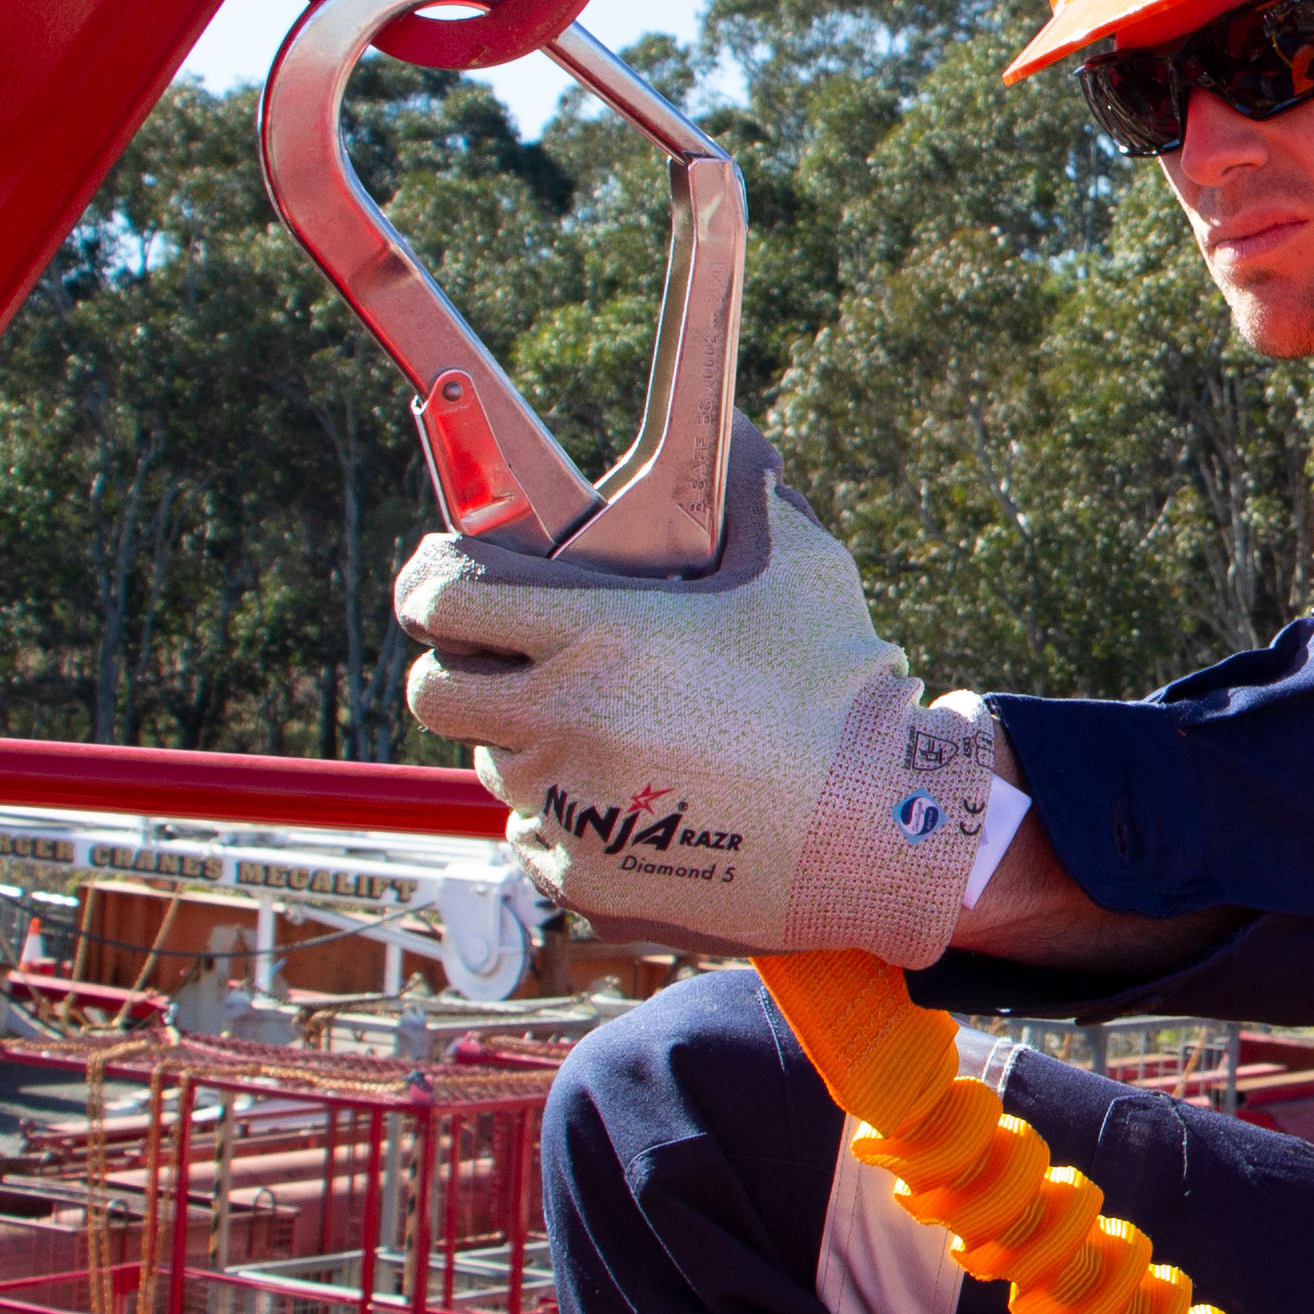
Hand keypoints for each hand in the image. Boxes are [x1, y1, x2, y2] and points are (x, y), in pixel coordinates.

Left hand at [395, 423, 992, 966]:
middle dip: (461, 670)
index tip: (444, 583)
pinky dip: (562, 817)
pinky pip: (532, 835)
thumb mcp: (800, 566)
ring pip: (492, 765)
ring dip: (526, 743)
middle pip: (435, 692)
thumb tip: (734, 433)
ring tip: (603, 733)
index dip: (430, 583)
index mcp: (596, 634)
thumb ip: (747, 491)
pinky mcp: (585, 881)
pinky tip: (627, 799)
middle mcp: (563, 721)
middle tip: (514, 663)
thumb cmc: (842, 690)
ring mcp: (568, 808)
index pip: (443, 598)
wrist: (883, 830)